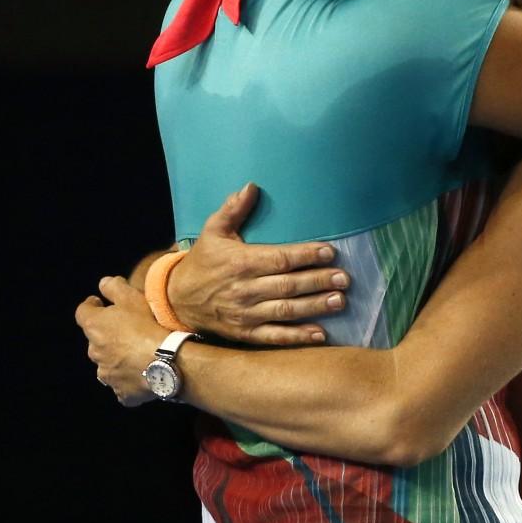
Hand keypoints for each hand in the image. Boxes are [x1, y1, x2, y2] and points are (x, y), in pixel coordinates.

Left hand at [75, 277, 162, 405]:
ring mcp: (107, 374)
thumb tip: (103, 283)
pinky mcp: (121, 393)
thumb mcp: (133, 297)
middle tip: (128, 329)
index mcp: (94, 327)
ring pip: (107, 364)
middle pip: (95, 340)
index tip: (100, 303)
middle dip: (107, 335)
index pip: (82, 312)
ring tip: (137, 354)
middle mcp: (94, 352)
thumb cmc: (148, 326)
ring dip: (117, 358)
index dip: (91, 306)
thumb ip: (114, 287)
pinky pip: (122, 385)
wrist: (167, 362)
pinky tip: (143, 374)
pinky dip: (129, 379)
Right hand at [167, 183, 350, 344]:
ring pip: (286, 310)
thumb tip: (252, 186)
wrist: (177, 298)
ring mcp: (246, 314)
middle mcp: (246, 289)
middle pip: (288, 285)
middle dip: (318, 281)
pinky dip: (297, 337)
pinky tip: (320, 334)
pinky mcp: (245, 333)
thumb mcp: (213, 231)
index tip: (329, 252)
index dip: (306, 256)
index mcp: (241, 262)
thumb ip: (233, 210)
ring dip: (315, 307)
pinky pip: (274, 336)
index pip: (280, 259)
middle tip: (344, 278)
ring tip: (339, 301)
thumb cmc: (202, 261)